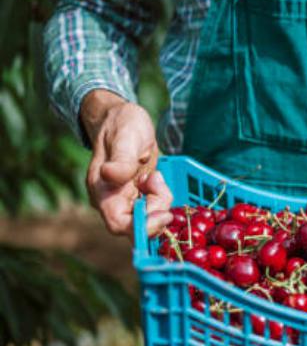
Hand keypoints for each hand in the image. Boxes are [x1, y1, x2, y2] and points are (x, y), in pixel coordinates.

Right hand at [82, 90, 172, 236]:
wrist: (122, 119)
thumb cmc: (121, 125)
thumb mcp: (125, 137)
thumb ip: (121, 160)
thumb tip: (110, 175)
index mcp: (103, 191)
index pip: (120, 224)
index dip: (143, 226)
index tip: (164, 214)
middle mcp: (111, 201)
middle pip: (139, 226)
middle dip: (157, 210)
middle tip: (159, 182)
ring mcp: (125, 200)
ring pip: (149, 218)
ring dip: (160, 200)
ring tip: (155, 174)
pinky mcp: (138, 197)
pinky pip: (155, 208)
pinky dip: (162, 197)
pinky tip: (156, 178)